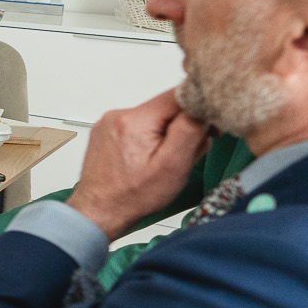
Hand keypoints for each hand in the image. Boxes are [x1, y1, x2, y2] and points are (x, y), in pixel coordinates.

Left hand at [66, 90, 209, 239]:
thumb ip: (190, 130)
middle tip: (182, 154)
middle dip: (182, 127)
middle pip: (167, 107)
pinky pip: (138, 127)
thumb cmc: (133, 196)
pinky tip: (147, 160)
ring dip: (166, 135)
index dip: (200, 109)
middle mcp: (118, 115)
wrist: (99, 212)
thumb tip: (201, 104)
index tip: (208, 128)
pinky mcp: (106, 132)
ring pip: (154, 118)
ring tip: (161, 161)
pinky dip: (149, 139)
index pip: (179, 94)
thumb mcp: (173, 166)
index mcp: (135, 120)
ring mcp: (109, 123)